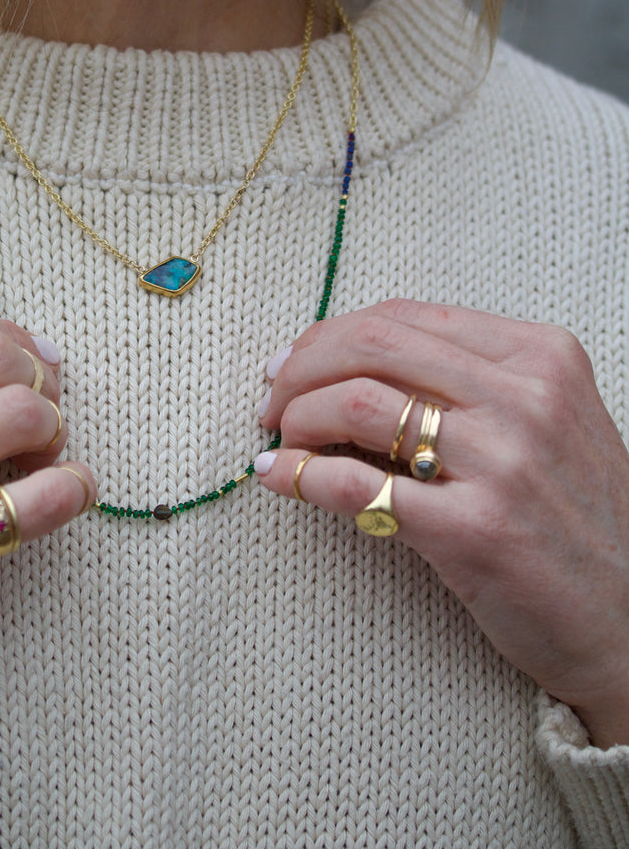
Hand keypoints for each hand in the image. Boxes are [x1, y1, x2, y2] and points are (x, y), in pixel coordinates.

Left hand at [254, 299, 628, 746]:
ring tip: (280, 442)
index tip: (294, 361)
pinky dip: (298, 476)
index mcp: (541, 357)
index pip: (405, 317)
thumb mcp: (547, 422)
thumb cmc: (577, 519)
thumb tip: (347, 366)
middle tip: (270, 399)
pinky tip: (277, 480)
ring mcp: (502, 462)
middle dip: (301, 366)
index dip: (330, 334)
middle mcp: (524, 398)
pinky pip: (356, 484)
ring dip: (295, 419)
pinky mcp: (473, 531)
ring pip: (355, 403)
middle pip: (372, 345)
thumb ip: (467, 384)